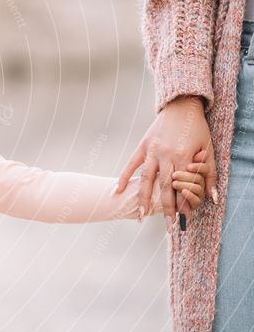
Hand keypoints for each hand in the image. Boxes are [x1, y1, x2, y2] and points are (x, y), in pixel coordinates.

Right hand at [116, 95, 217, 228]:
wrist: (181, 106)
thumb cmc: (197, 128)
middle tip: (167, 224)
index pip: (182, 186)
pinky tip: (118, 190)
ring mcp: (152, 151)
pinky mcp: (143, 146)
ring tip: (141, 216)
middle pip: (164, 186)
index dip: (183, 203)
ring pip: (146, 179)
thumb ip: (209, 174)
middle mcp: (166, 155)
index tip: (183, 219)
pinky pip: (131, 164)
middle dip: (166, 207)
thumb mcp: (208, 150)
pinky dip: (124, 177)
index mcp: (184, 156)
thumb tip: (213, 198)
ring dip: (144, 198)